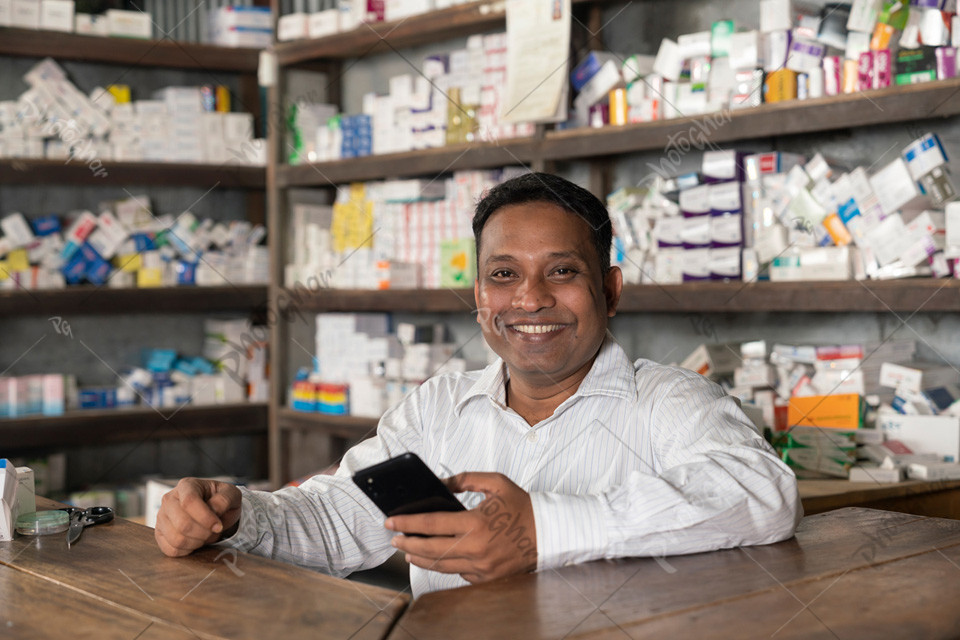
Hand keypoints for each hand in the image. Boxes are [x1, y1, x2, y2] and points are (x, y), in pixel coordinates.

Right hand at [155, 478, 241, 556]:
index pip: (189, 502)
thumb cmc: (221, 501)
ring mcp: (161, 517)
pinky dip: (187, 550)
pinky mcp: (159, 533)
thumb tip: (214, 510)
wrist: (214, 511)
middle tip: (214, 531)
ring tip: (205, 536)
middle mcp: (169, 499)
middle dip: (203, 533)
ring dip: (196, 542)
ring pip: (176, 539)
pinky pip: (171, 550)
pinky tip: (195, 542)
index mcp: (187, 485)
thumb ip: (225, 499)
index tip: (219, 526)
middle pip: (182, 523)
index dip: (205, 517)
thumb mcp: (231, 494)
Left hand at [386, 472, 536, 583]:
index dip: (407, 523)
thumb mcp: (496, 483)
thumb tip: (441, 484)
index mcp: (476, 523)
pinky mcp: (486, 578)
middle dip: (407, 543)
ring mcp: (481, 567)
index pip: (431, 524)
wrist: (547, 533)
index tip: (391, 520)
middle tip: (394, 539)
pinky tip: (433, 558)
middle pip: (429, 550)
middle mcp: (476, 548)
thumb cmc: (522, 507)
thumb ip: (465, 479)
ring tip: (407, 550)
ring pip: (440, 566)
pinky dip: (443, 565)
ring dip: (419, 558)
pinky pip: (457, 573)